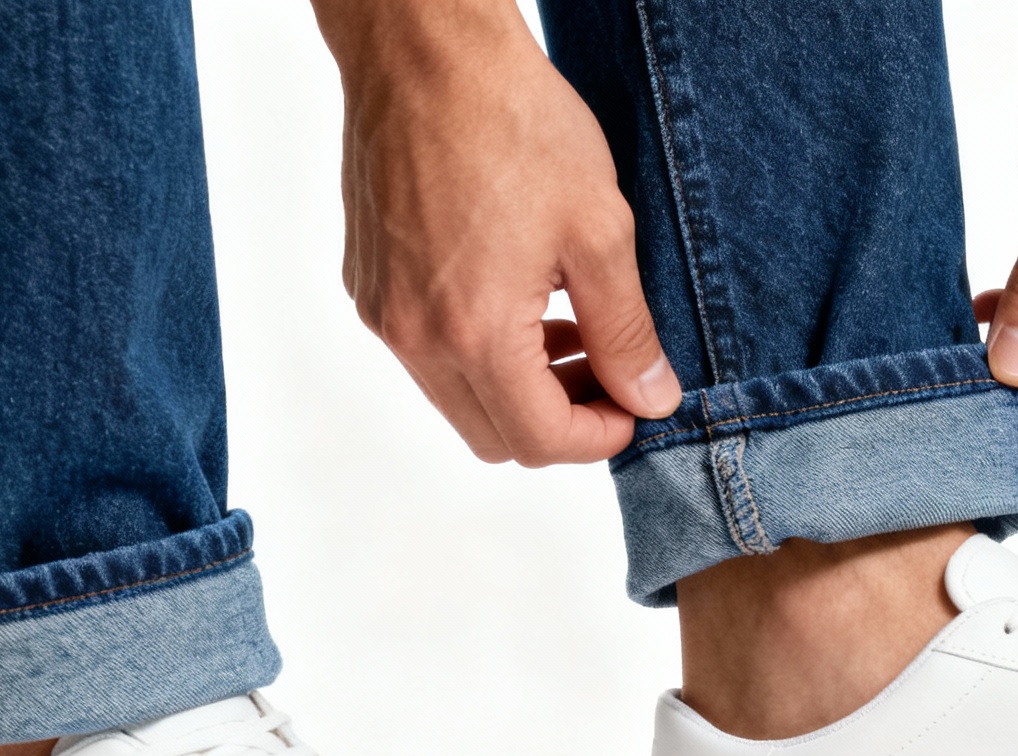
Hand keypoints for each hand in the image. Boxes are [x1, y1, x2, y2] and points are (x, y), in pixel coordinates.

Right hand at [309, 0, 680, 464]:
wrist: (425, 52)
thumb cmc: (512, 124)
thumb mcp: (600, 231)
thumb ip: (627, 330)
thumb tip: (650, 398)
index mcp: (473, 331)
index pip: (539, 440)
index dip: (599, 437)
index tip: (635, 405)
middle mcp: (414, 336)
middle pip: (494, 436)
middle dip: (560, 420)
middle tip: (608, 371)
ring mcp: (382, 311)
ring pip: (458, 398)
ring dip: (520, 385)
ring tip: (572, 327)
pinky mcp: (368, 284)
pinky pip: (427, 352)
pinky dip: (478, 348)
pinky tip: (520, 293)